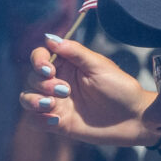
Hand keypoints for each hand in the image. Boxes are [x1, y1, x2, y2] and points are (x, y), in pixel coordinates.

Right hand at [21, 33, 152, 145]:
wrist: (134, 118)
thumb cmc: (121, 89)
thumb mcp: (100, 67)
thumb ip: (76, 52)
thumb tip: (50, 38)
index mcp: (68, 65)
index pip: (41, 56)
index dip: (38, 61)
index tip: (48, 69)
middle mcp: (58, 82)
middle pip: (31, 77)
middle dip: (42, 83)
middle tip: (64, 90)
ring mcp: (56, 102)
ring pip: (27, 97)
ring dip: (33, 100)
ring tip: (52, 105)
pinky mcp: (57, 122)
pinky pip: (34, 120)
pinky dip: (38, 119)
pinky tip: (55, 120)